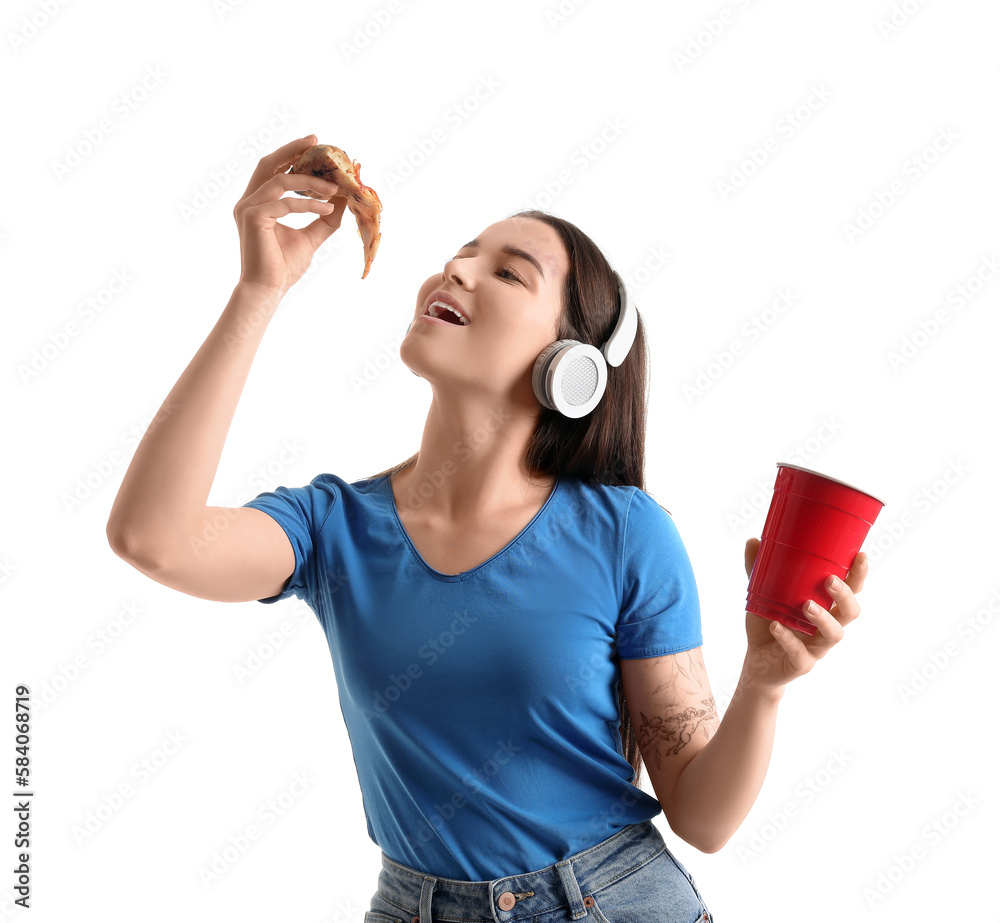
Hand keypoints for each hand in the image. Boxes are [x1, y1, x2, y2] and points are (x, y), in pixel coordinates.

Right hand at [233, 134, 347, 293]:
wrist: (268, 290)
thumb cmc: (283, 267)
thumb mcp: (310, 237)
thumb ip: (324, 218)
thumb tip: (343, 200)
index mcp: (258, 203)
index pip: (273, 170)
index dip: (292, 155)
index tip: (315, 146)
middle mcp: (248, 201)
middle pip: (269, 164)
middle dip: (293, 149)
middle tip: (317, 142)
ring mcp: (247, 208)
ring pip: (281, 181)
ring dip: (311, 183)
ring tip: (336, 189)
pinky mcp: (253, 218)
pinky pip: (285, 203)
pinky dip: (309, 204)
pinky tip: (328, 209)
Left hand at [740, 537, 868, 690]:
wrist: (757, 663)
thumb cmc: (769, 622)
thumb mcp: (762, 594)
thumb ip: (759, 570)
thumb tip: (753, 541)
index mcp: (825, 607)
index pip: (851, 590)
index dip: (858, 575)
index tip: (860, 555)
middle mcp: (827, 627)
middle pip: (851, 613)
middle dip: (845, 596)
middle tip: (830, 580)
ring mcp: (817, 648)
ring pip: (833, 635)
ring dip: (823, 618)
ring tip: (807, 605)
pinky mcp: (801, 665)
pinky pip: (800, 654)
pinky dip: (788, 639)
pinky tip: (775, 626)